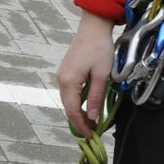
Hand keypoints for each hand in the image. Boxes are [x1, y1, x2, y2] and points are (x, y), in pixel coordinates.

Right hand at [57, 11, 117, 136]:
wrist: (93, 27)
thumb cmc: (99, 48)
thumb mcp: (101, 74)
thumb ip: (95, 96)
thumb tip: (92, 117)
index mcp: (69, 82)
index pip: (72, 111)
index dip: (81, 125)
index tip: (91, 135)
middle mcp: (61, 80)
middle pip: (68, 107)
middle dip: (80, 121)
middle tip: (93, 131)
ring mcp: (62, 75)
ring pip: (68, 100)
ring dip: (79, 111)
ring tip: (92, 120)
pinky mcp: (67, 71)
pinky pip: (70, 92)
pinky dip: (78, 101)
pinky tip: (87, 104)